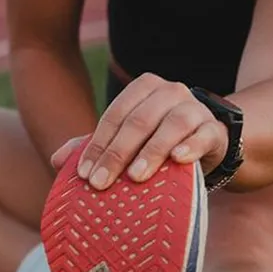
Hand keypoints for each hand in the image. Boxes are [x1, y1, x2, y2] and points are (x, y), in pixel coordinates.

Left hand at [49, 73, 228, 189]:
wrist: (203, 143)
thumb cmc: (155, 140)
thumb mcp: (123, 140)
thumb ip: (93, 145)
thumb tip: (56, 159)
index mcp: (143, 88)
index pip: (114, 116)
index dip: (97, 145)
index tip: (84, 174)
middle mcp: (170, 92)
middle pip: (138, 121)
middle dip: (116, 154)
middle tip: (100, 183)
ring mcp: (195, 108)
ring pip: (171, 125)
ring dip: (151, 152)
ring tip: (135, 177)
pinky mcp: (216, 129)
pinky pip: (204, 135)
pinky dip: (191, 146)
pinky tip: (178, 160)